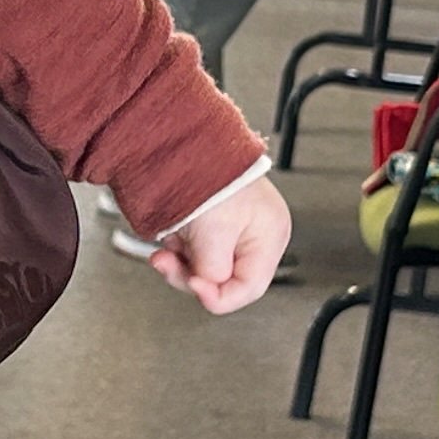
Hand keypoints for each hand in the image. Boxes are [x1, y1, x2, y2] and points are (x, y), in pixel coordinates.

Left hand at [150, 174, 291, 314]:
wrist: (180, 142)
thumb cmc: (207, 174)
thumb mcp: (214, 235)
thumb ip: (213, 272)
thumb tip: (206, 287)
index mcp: (270, 236)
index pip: (249, 288)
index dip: (218, 296)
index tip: (194, 287)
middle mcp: (256, 235)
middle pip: (225, 280)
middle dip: (192, 275)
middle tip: (168, 264)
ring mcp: (233, 229)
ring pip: (206, 268)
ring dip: (182, 261)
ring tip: (168, 244)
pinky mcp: (212, 224)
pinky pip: (196, 251)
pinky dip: (180, 248)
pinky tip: (172, 234)